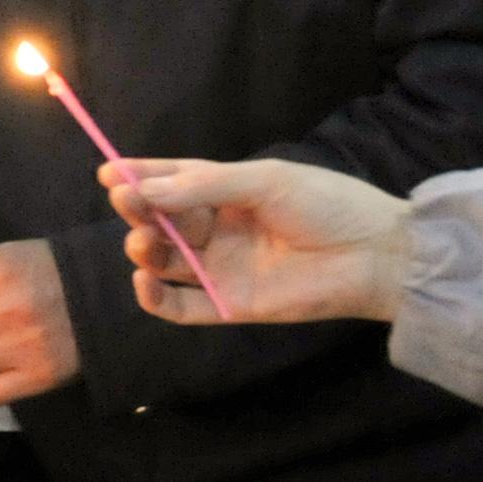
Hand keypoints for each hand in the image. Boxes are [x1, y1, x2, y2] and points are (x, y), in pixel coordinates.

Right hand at [106, 156, 416, 325]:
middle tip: (126, 202)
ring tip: (141, 242)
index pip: (172, 181)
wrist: (375, 254)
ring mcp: (222, 268)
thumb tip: (145, 189)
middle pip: (163, 220)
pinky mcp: (229, 305)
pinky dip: (156, 298)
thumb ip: (204, 184)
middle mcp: (218, 229)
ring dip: (144, 249)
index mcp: (227, 190)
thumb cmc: (328, 205)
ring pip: (166, 261)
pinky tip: (144, 281)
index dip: (139, 177)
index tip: (108, 174)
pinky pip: (182, 307)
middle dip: (138, 210)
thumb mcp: (266, 181)